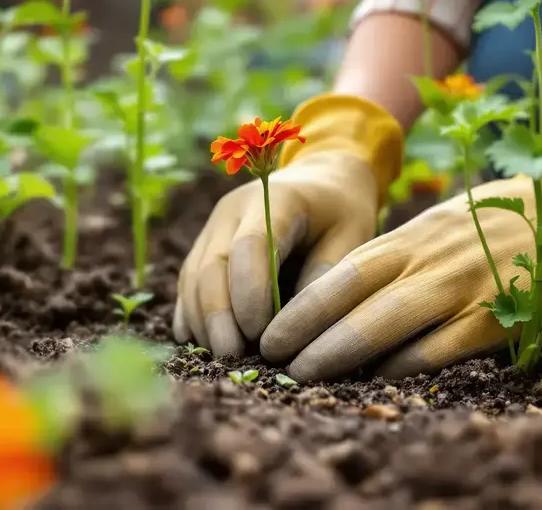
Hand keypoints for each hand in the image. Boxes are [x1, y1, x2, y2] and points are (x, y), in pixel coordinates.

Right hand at [173, 94, 403, 356]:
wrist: (320, 183)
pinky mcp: (204, 245)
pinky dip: (191, 314)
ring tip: (221, 358)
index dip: (249, 292)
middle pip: (212, 264)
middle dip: (218, 315)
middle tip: (232, 357)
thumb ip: (326, 275)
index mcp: (276, 199)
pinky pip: (188, 281)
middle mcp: (233, 210)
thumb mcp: (354, 236)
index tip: (260, 336)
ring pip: (193, 275)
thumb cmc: (341, 213)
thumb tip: (295, 327)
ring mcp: (214, 227)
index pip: (251, 246)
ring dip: (202, 320)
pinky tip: (200, 344)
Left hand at [260, 98, 541, 381]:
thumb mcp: (436, 227)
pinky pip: (444, 345)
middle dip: (310, 331)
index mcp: (413, 236)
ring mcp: (466, 284)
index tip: (271, 331)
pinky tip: (378, 380)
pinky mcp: (500, 312)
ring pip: (393, 322)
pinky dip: (407, 364)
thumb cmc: (489, 224)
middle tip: (274, 360)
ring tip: (308, 375)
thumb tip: (338, 295)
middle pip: (357, 297)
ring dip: (346, 351)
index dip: (304, 304)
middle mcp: (431, 257)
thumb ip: (395, 256)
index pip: (346, 271)